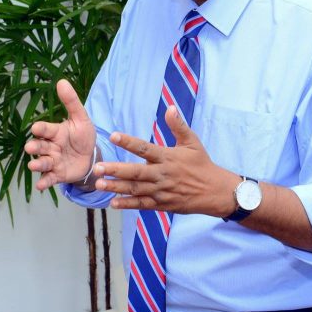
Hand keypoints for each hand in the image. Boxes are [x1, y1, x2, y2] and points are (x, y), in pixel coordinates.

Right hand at [25, 80, 96, 190]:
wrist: (91, 156)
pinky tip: (40, 186)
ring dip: (37, 165)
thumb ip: (71, 102)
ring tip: (33, 166)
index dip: (41, 129)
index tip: (36, 127)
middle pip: (40, 146)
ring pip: (41, 163)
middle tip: (30, 147)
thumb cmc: (82, 136)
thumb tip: (61, 81)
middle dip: (35, 147)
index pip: (46, 129)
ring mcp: (52, 161)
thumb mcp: (81, 118)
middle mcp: (50, 147)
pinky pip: (48, 179)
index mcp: (55, 132)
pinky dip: (43, 182)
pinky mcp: (57, 174)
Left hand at [93, 105, 239, 216]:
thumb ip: (178, 125)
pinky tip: (113, 203)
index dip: (129, 142)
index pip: (145, 148)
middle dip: (116, 170)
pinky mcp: (162, 203)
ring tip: (99, 184)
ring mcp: (161, 190)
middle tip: (97, 167)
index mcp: (168, 157)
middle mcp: (162, 174)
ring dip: (117, 187)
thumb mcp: (192, 142)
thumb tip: (170, 107)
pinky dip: (128, 204)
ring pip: (136, 189)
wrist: (214, 191)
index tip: (113, 135)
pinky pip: (142, 204)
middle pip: (136, 172)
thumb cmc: (201, 164)